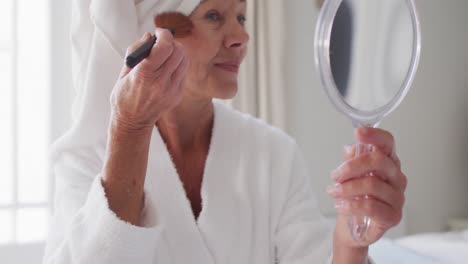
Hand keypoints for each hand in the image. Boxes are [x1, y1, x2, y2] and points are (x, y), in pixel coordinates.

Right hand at [110, 28, 188, 131]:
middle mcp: (161, 82)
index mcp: (144, 75)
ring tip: (165, 55)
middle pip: (178, 51)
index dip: (164, 34)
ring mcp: (172, 90)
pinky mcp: (178, 94)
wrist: (133, 122)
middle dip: (171, 42)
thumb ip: (136, 52)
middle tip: (162, 44)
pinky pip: (183, 72)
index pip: (164, 47)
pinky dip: (177, 65)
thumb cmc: (124, 97)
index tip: (159, 33)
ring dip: (177, 53)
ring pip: (184, 60)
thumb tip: (149, 36)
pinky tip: (167, 69)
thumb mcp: (124, 72)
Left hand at [329, 127, 406, 248]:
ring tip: (333, 192)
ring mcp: (397, 197)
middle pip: (378, 161)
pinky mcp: (393, 216)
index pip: (388, 143)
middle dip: (351, 167)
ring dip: (346, 188)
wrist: (353, 226)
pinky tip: (340, 205)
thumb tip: (351, 148)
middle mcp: (396, 177)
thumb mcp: (349, 175)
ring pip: (372, 185)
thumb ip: (351, 159)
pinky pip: (371, 206)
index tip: (358, 132)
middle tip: (335, 175)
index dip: (374, 135)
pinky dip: (351, 205)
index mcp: (387, 162)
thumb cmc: (354, 197)